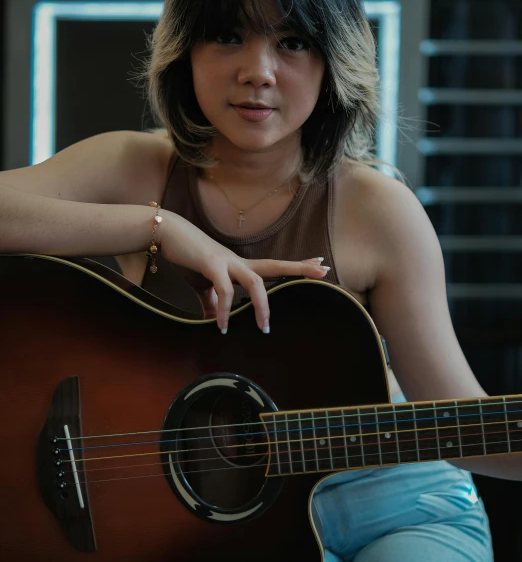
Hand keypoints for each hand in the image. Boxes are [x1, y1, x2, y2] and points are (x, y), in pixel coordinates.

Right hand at [158, 210, 329, 332]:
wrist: (166, 233)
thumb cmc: (186, 256)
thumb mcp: (202, 284)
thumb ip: (212, 301)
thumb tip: (215, 319)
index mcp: (239, 265)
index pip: (273, 265)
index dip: (296, 265)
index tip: (319, 264)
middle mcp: (238, 261)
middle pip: (274, 265)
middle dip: (298, 268)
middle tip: (323, 271)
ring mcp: (226, 261)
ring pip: (255, 281)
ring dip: (261, 305)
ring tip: (264, 327)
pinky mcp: (211, 264)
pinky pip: (224, 290)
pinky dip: (225, 309)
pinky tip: (221, 325)